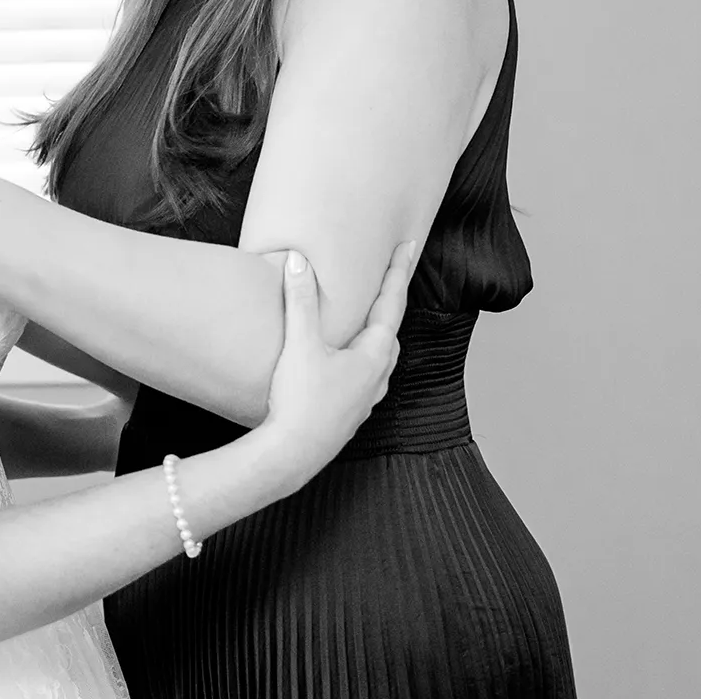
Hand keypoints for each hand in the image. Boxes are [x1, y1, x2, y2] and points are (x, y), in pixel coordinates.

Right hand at [258, 242, 414, 482]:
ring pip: (380, 356)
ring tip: (367, 317)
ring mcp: (366, 397)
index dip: (398, 272)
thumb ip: (301, 302)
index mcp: (374, 356)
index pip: (391, 303)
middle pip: (390, 330)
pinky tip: (343, 360)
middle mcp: (377, 376)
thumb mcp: (300, 345)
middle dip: (390, 301)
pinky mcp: (350, 411)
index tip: (409, 245)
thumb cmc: (300, 402)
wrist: (291, 455)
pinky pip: (364, 375)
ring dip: (376, 332)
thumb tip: (300, 262)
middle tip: (389, 277)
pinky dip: (360, 356)